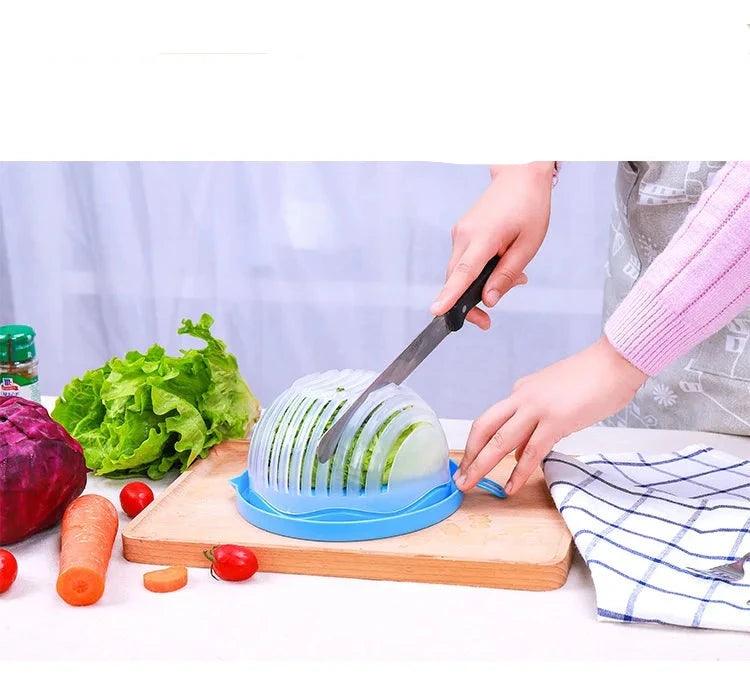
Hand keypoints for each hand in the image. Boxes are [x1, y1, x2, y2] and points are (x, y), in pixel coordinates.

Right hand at [430, 162, 554, 328]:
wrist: (519, 176)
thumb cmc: (529, 207)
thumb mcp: (528, 246)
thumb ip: (506, 275)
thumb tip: (489, 300)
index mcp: (483, 237)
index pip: (463, 272)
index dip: (450, 295)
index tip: (436, 311)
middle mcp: (464, 235)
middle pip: (457, 279)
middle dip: (467, 303)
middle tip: (487, 321)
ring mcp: (459, 233)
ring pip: (460, 272)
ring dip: (477, 285)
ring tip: (513, 279)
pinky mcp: (460, 233)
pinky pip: (464, 261)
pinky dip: (477, 271)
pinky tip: (501, 263)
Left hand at [453, 337, 646, 494]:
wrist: (615, 362)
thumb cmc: (592, 379)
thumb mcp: (553, 398)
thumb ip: (534, 423)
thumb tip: (520, 452)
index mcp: (521, 391)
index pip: (491, 419)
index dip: (476, 442)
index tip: (468, 460)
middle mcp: (522, 398)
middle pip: (484, 428)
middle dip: (468, 454)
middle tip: (459, 477)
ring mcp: (537, 408)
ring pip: (500, 441)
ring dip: (482, 465)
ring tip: (470, 484)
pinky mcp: (557, 420)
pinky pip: (532, 452)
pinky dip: (519, 472)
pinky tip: (511, 487)